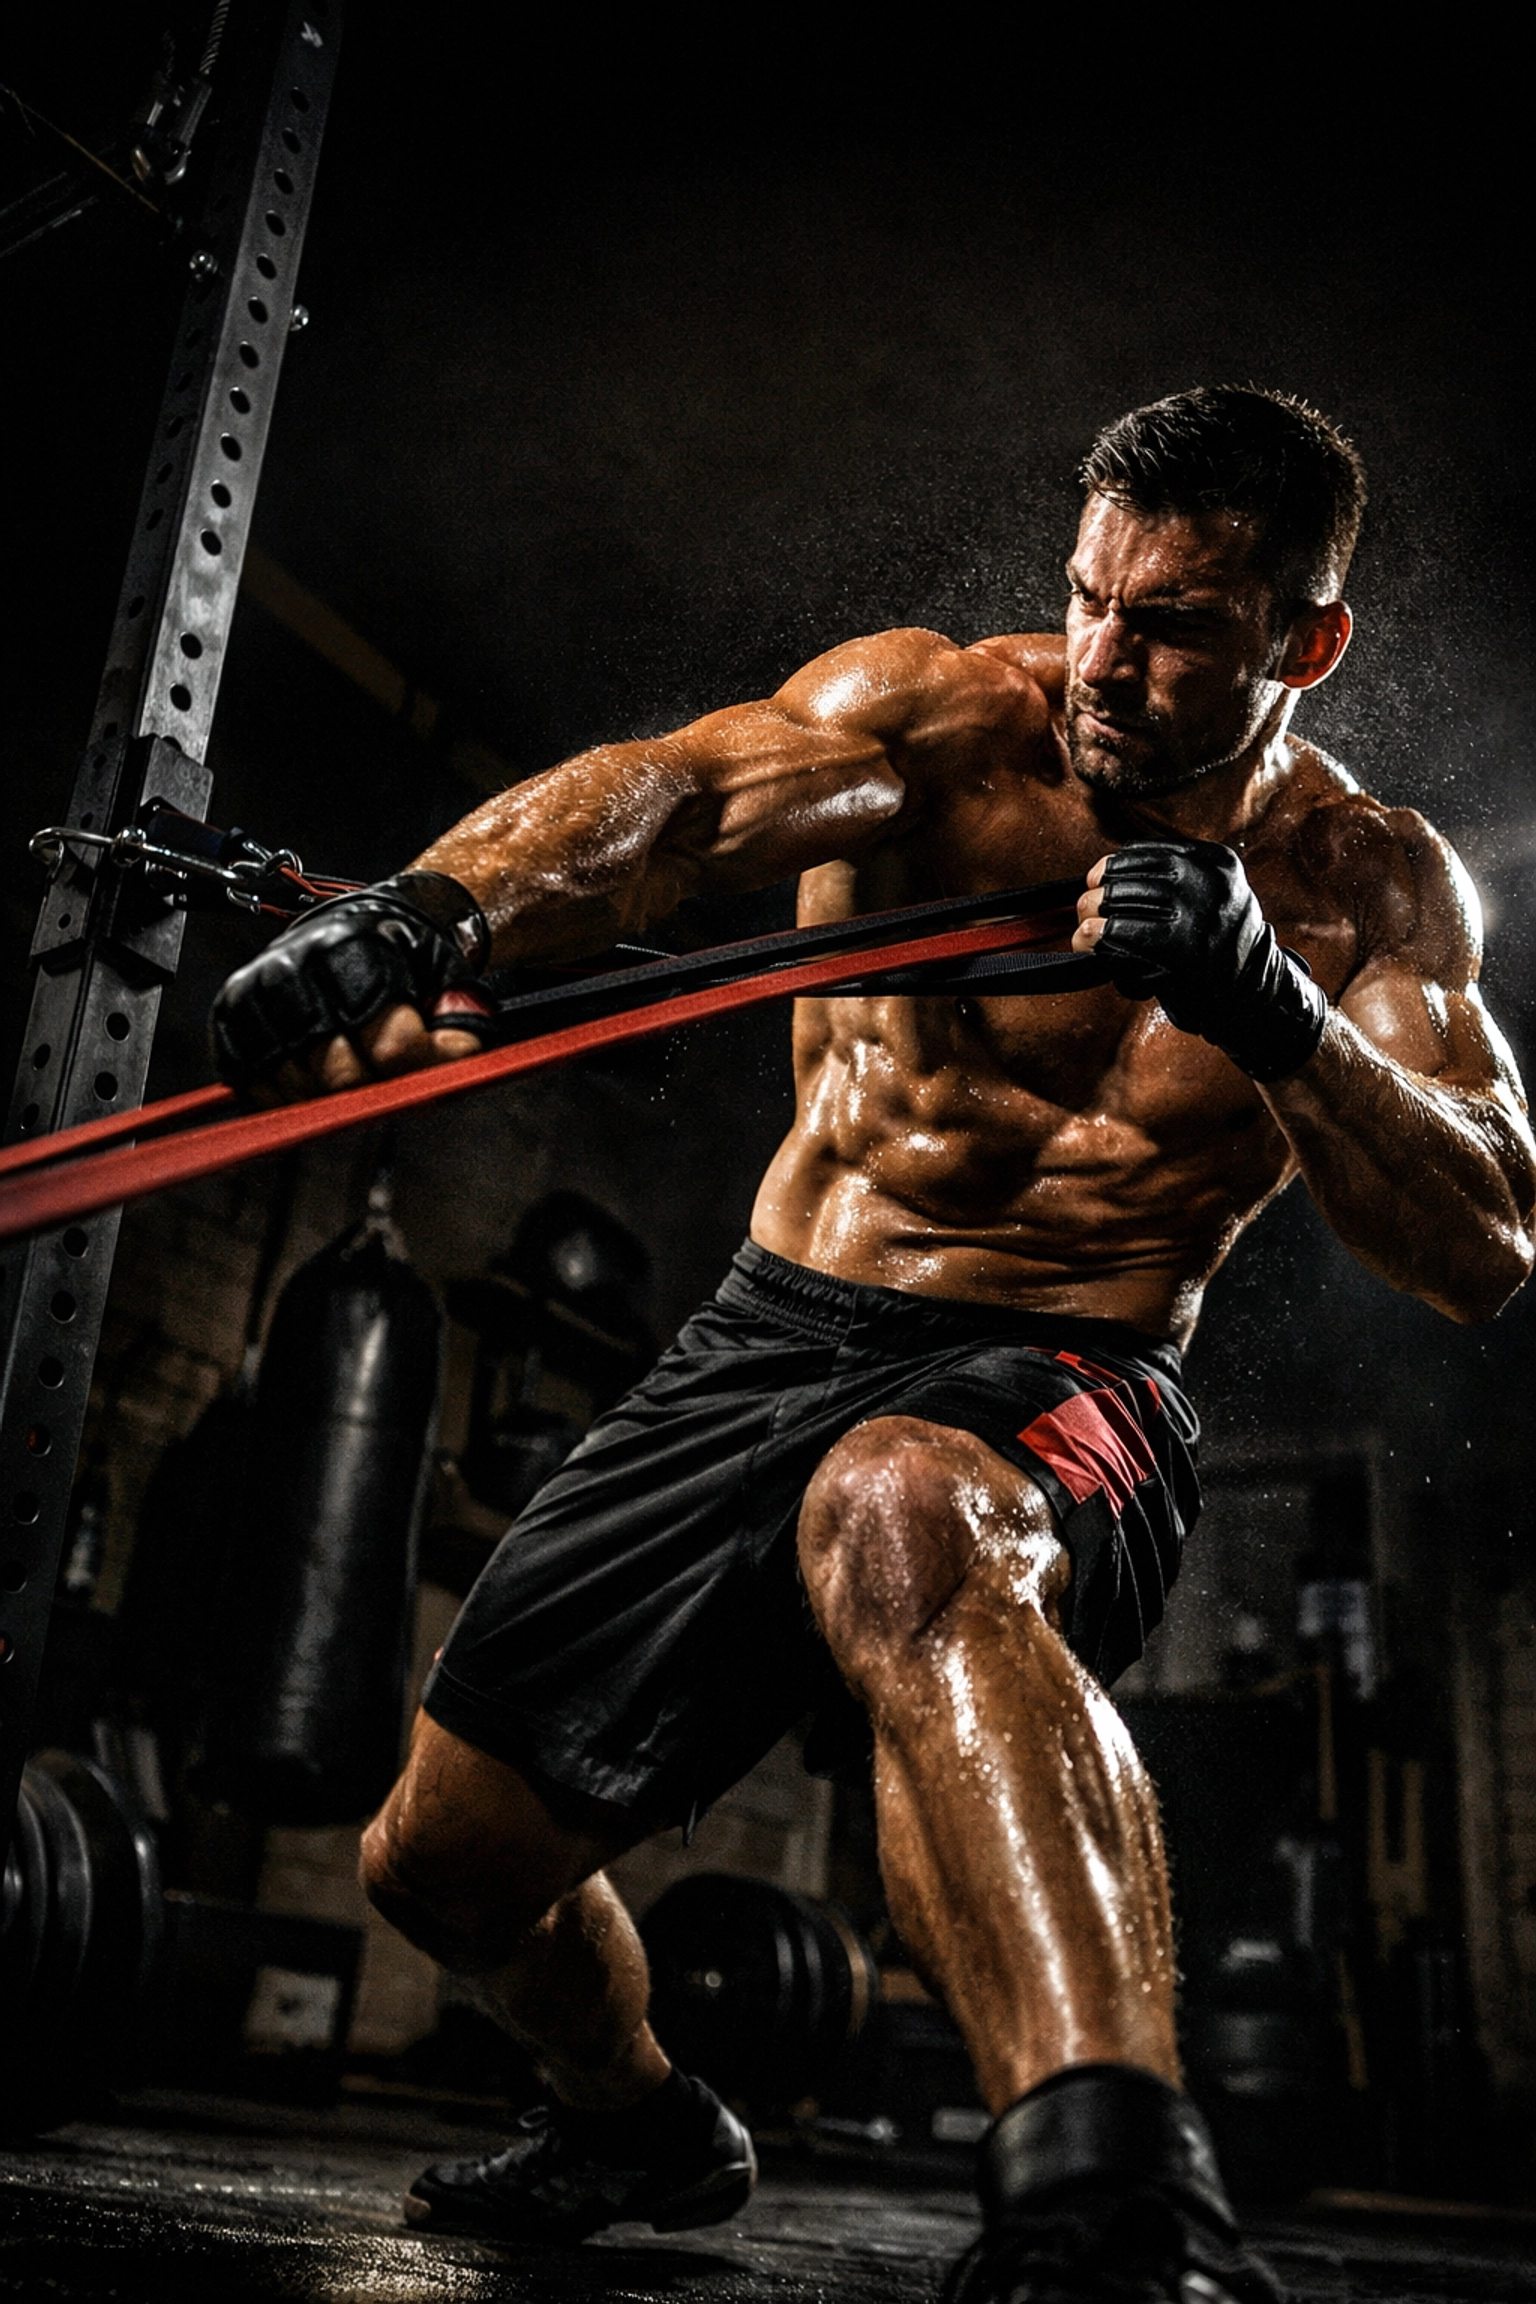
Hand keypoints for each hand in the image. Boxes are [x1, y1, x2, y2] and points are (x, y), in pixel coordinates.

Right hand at [210, 871, 490, 1102]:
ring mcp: (257, 990)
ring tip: (359, 1078)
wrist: (362, 922)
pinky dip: (288, 1096)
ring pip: (297, 1088)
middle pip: (341, 1076)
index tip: (440, 1061)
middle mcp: (296, 965)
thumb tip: (457, 1056)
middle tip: (396, 1080)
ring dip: (333, 1100)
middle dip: (378, 1091)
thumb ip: (459, 1017)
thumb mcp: (447, 974)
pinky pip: (255, 1083)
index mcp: (354, 948)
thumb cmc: (405, 954)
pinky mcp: (231, 1014)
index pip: (392, 1047)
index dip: (424, 1068)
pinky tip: (316, 1081)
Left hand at [1073, 838, 1327, 1081]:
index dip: (1116, 863)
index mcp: (1217, 861)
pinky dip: (1099, 937)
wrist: (1254, 994)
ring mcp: (1197, 913)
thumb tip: (1107, 876)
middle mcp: (1209, 881)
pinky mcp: (1181, 948)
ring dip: (1093, 915)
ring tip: (1084, 929)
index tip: (1098, 876)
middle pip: (1133, 876)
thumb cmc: (1222, 949)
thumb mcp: (1215, 897)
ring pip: (1124, 901)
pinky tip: (1089, 942)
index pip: (1151, 851)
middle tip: (1085, 906)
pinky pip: (1125, 934)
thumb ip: (1175, 881)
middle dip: (1100, 892)